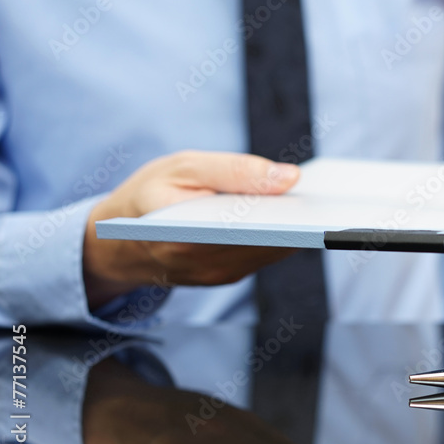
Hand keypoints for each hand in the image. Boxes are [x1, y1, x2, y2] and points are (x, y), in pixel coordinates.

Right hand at [84, 151, 300, 307]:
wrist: (119, 239)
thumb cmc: (151, 192)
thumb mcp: (184, 166)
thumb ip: (236, 170)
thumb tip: (290, 178)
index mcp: (183, 232)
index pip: (246, 223)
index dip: (282, 211)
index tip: (310, 197)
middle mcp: (202, 261)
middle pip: (267, 239)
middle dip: (296, 218)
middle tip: (324, 197)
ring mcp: (216, 274)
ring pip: (271, 249)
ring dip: (293, 227)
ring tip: (314, 201)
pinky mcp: (226, 277)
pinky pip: (264, 255)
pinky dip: (280, 234)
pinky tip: (295, 214)